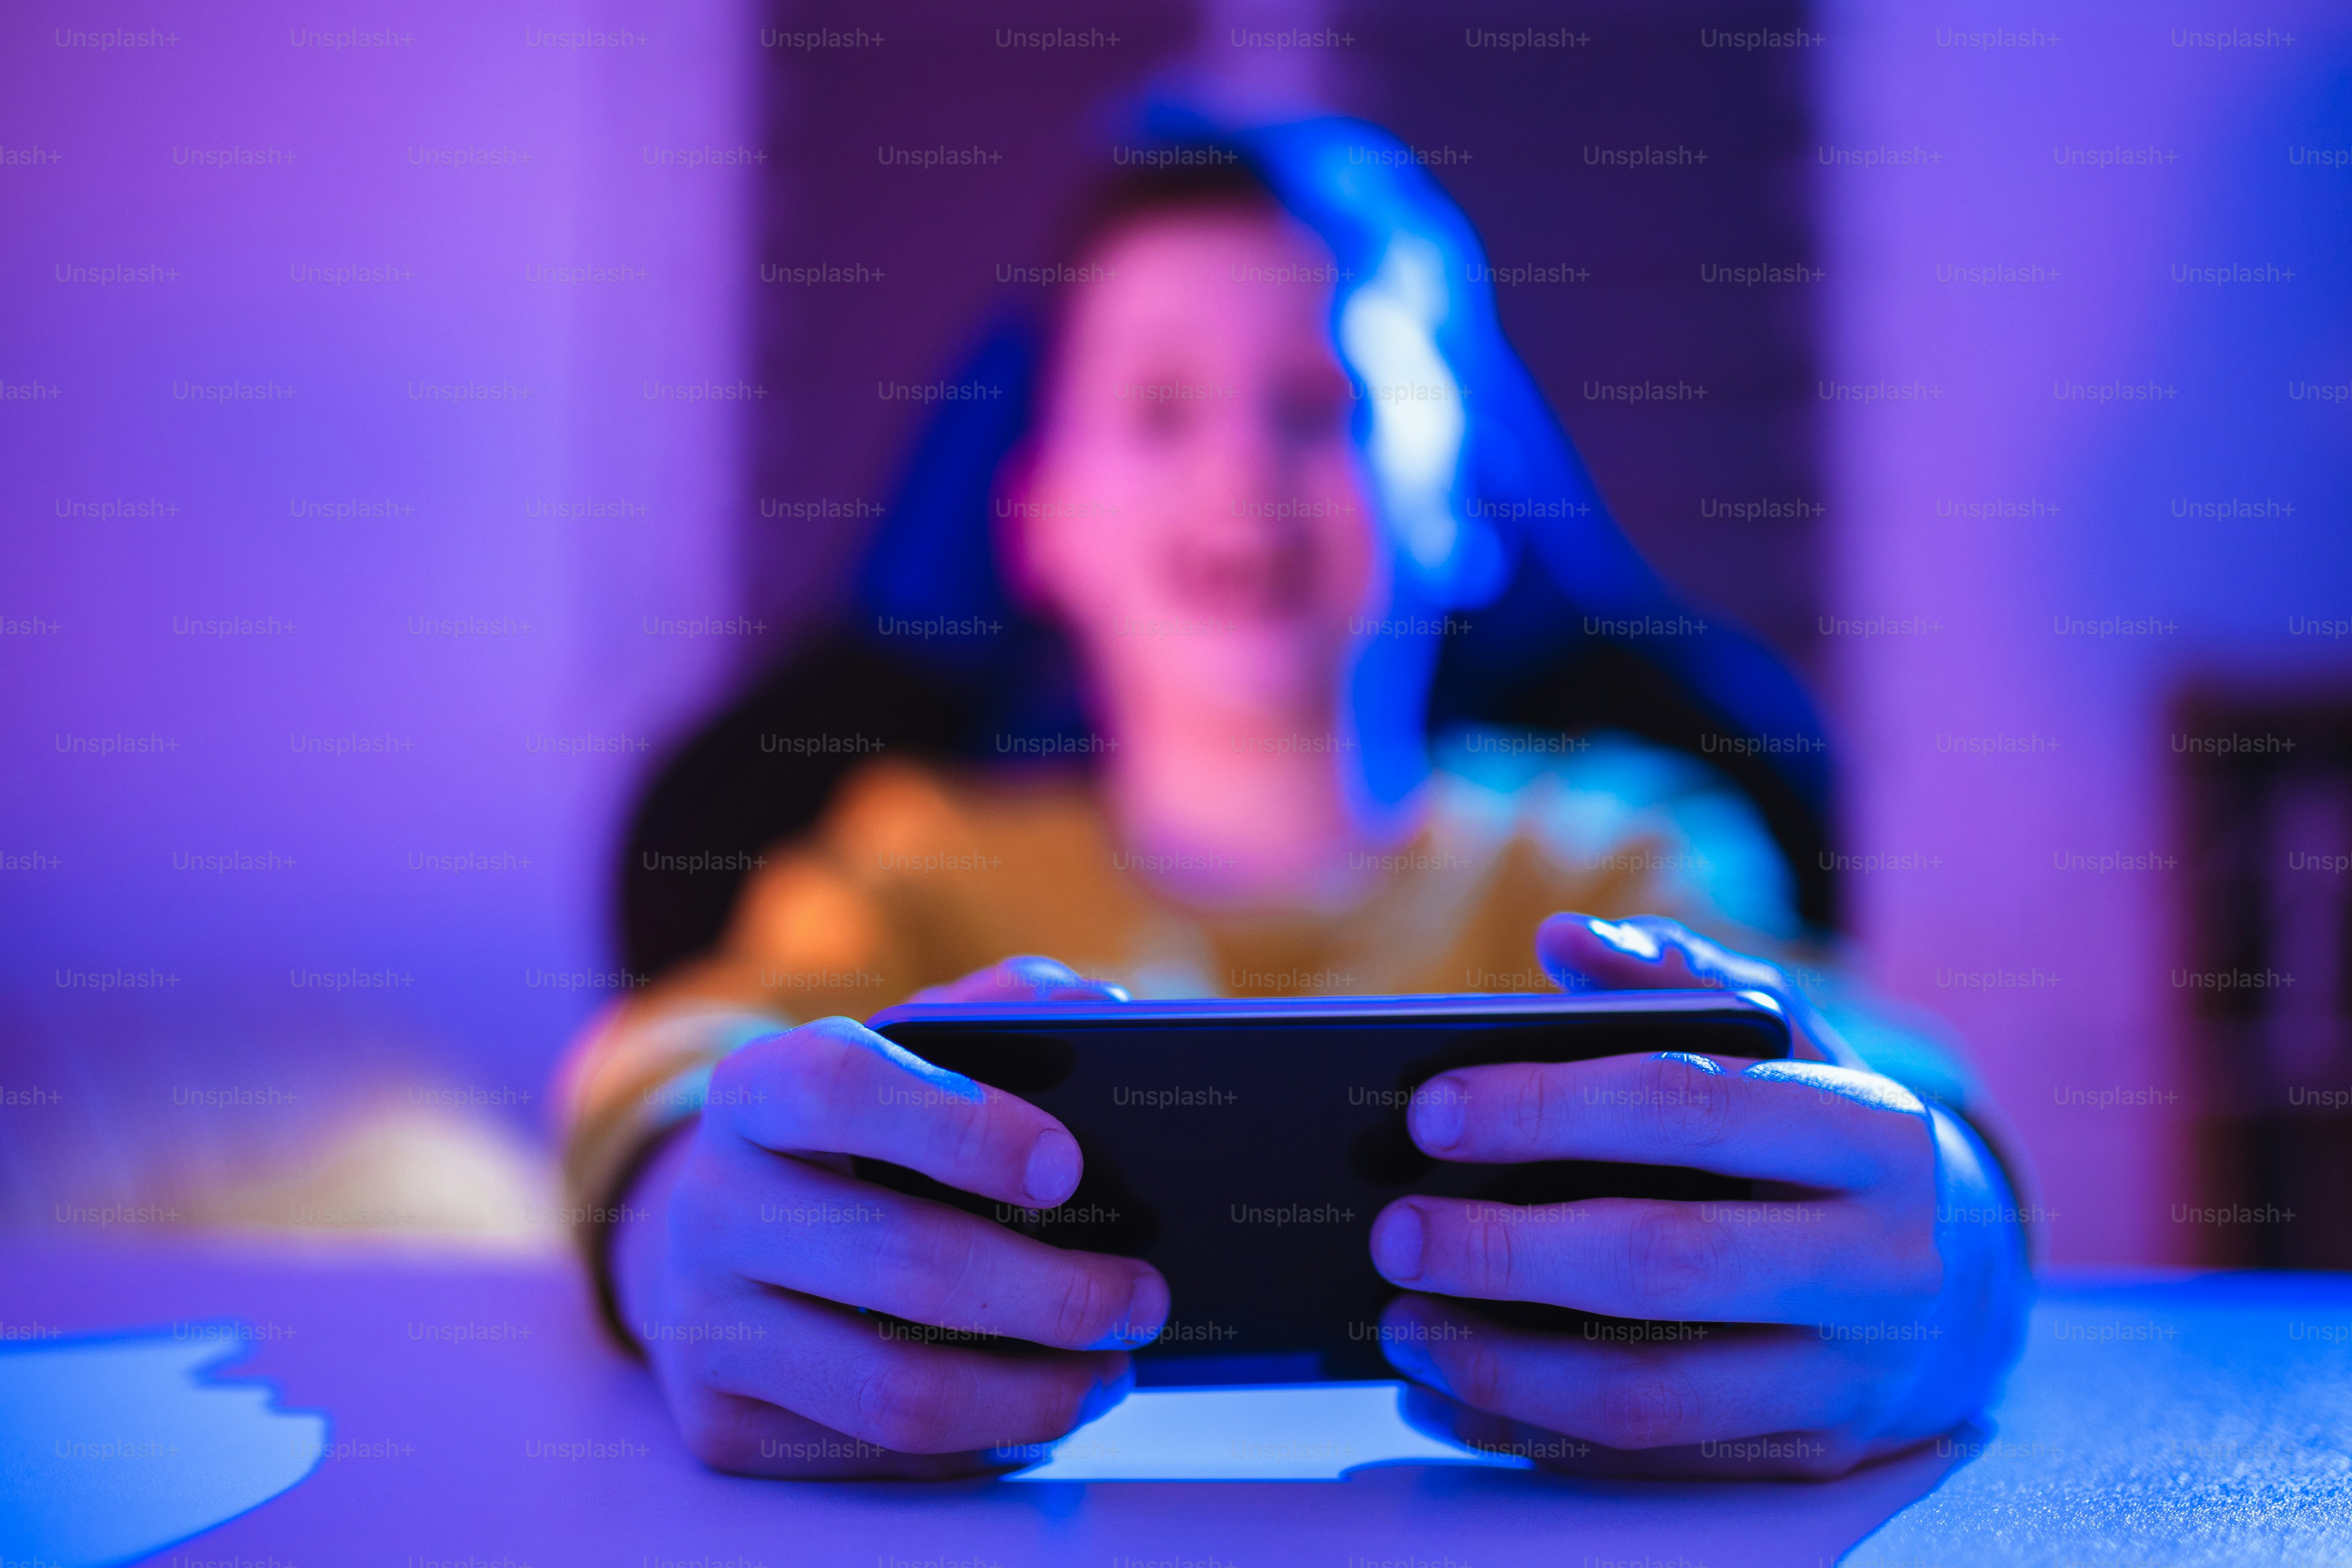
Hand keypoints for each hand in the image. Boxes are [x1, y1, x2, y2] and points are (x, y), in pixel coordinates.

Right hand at [613, 957, 1166, 1476]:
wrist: (712, 1239)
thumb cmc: (844, 1140)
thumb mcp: (899, 1060)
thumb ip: (993, 1015)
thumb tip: (1097, 1007)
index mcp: (755, 1091)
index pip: (840, 1087)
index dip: (958, 1125)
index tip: (1066, 1165)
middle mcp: (713, 1205)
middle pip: (896, 1258)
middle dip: (1049, 1292)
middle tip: (1141, 1299)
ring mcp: (705, 1323)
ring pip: (892, 1387)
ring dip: (1029, 1394)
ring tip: (1112, 1373)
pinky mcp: (721, 1424)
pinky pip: (876, 1455)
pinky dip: (979, 1445)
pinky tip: (1040, 1413)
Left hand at [1368, 914, 2026, 1476]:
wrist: (1960, 1272)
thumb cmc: (1824, 1134)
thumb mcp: (1784, 1041)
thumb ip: (1677, 977)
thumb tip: (1568, 942)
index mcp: (1871, 1130)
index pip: (1687, 1106)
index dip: (1549, 1108)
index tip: (1430, 1114)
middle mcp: (1879, 1260)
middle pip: (1666, 1260)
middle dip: (1508, 1251)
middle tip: (1395, 1234)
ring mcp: (1848, 1374)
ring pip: (1652, 1393)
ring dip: (1502, 1368)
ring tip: (1403, 1328)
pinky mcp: (1810, 1455)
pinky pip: (1650, 1461)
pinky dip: (1529, 1435)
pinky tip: (1443, 1397)